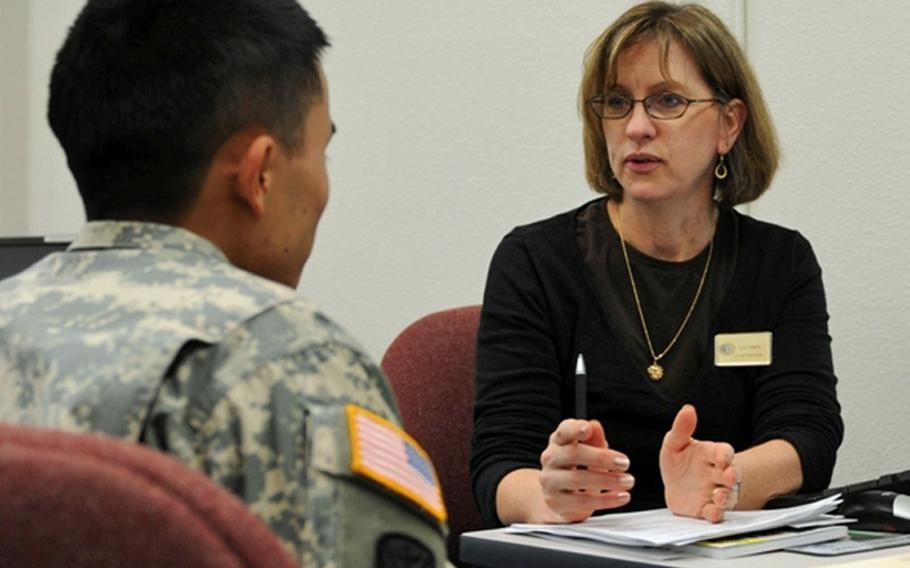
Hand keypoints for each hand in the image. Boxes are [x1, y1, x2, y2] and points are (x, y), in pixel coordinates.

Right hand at [538, 419, 633, 522]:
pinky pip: (582, 501)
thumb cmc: (577, 469)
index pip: (564, 431)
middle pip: (573, 454)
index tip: (588, 429)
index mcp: (558, 441)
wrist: (560, 498)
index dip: (574, 429)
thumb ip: (594, 440)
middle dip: (601, 457)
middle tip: (625, 463)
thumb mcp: (588, 452)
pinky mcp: (556, 502)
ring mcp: (550, 481)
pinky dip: (606, 500)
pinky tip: (621, 496)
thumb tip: (595, 425)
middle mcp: (550, 459)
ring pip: (577, 479)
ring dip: (607, 480)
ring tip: (628, 481)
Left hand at [660, 405, 738, 522]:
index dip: (725, 454)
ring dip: (725, 497)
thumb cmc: (679, 461)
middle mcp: (717, 474)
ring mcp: (714, 492)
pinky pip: (716, 513)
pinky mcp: (707, 508)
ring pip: (727, 495)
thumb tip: (688, 408)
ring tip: (719, 496)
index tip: (723, 457)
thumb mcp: (675, 443)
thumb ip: (681, 428)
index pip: (724, 452)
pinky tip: (711, 511)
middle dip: (731, 476)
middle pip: (731, 474)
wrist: (675, 485)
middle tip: (729, 476)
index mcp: (711, 455)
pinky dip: (715, 513)